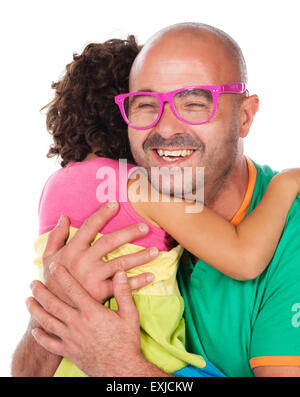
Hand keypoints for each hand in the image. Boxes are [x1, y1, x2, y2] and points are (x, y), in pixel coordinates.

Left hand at [26, 263, 146, 376]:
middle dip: (41, 292)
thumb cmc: (127, 341)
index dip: (62, 276)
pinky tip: (35, 331)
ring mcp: (71, 339)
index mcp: (91, 312)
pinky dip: (41, 337)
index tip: (54, 266)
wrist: (121, 370)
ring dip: (36, 310)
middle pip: (53, 304)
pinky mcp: (69, 352)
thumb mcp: (130, 314)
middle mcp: (77, 324)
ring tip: (28, 300)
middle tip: (33, 282)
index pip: (73, 289)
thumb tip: (120, 273)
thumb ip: (123, 292)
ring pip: (47, 322)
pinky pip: (50, 344)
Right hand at [42, 202, 157, 303]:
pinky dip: (138, 282)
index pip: (90, 226)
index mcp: (72, 249)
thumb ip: (56, 236)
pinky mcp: (100, 293)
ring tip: (155, 251)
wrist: (54, 310)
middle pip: (110, 242)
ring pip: (121, 262)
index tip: (116, 204)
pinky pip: (123, 285)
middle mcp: (83, 260)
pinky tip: (151, 276)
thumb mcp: (49, 257)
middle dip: (129, 233)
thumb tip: (64, 216)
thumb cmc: (54, 281)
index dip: (103, 214)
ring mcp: (92, 277)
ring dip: (140, 256)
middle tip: (145, 227)